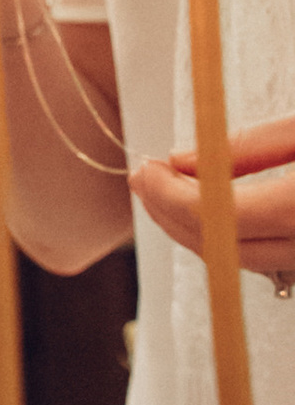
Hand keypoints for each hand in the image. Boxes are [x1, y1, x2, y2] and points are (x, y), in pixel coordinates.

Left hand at [131, 116, 294, 274]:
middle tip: (143, 180)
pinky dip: (226, 236)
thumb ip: (250, 144)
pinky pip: (261, 258)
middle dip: (171, 213)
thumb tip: (181, 160)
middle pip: (220, 246)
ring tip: (163, 192)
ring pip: (237, 260)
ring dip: (193, 228)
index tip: (147, 170)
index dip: (170, 195)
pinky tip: (205, 208)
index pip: (217, 214)